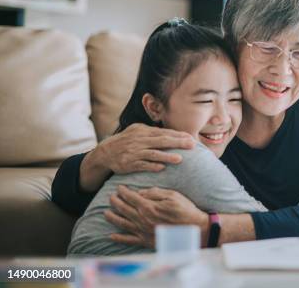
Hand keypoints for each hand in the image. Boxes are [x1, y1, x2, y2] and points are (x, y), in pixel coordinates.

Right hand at [80, 124, 194, 191]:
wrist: (106, 152)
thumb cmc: (127, 140)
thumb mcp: (137, 130)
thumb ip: (153, 131)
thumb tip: (173, 133)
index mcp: (143, 131)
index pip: (164, 132)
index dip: (178, 135)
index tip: (190, 138)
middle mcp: (139, 140)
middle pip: (161, 141)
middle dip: (178, 143)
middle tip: (192, 145)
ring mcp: (134, 152)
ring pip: (153, 154)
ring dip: (167, 156)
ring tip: (180, 159)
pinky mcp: (129, 164)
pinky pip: (142, 165)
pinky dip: (152, 166)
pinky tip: (162, 168)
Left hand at [105, 185, 208, 247]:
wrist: (194, 229)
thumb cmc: (185, 210)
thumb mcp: (172, 195)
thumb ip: (155, 193)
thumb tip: (140, 192)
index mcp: (149, 207)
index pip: (131, 197)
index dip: (124, 192)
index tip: (119, 187)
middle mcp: (142, 219)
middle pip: (124, 209)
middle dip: (116, 202)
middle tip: (110, 197)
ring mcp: (143, 231)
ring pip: (123, 223)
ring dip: (113, 217)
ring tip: (105, 212)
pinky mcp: (146, 241)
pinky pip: (129, 240)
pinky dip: (119, 238)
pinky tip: (112, 235)